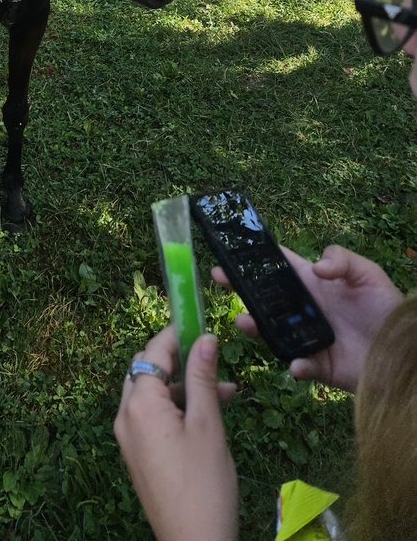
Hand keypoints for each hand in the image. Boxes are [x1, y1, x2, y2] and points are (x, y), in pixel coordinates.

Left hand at [114, 329, 238, 540]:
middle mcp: (125, 417)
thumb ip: (203, 377)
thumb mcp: (208, 425)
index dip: (177, 334)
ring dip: (184, 386)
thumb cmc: (204, 484)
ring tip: (225, 390)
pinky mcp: (138, 455)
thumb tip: (205, 337)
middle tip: (211, 355)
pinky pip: (153, 418)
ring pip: (153, 395)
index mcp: (139, 405)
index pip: (153, 352)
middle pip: (147, 370)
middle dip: (180, 360)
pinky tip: (209, 414)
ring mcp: (129, 438)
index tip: (200, 320)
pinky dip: (177, 409)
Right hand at [213, 244, 403, 391]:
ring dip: (255, 327)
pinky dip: (296, 366)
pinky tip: (299, 364)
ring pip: (271, 332)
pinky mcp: (318, 366)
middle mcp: (304, 309)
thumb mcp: (368, 274)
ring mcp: (307, 338)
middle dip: (240, 288)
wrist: (406, 355)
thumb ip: (341, 260)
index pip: (279, 266)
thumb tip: (314, 268)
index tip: (230, 251)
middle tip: (219, 279)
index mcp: (313, 283)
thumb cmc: (388, 309)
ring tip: (245, 322)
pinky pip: (299, 366)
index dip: (254, 257)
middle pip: (265, 297)